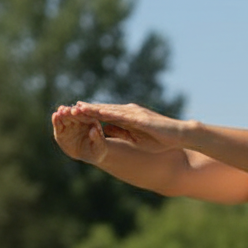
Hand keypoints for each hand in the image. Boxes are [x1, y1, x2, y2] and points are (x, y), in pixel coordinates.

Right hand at [51, 105, 108, 164]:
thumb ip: (97, 138)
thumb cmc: (98, 150)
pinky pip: (59, 125)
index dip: (80, 113)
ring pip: (65, 117)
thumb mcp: (100, 146)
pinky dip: (56, 120)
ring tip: (59, 112)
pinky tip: (55, 116)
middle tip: (65, 110)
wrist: (89, 155)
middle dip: (69, 112)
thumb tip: (94, 130)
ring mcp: (70, 123)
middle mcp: (80, 119)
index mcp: (92, 121)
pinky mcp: (62, 129)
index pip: (86, 116)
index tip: (76, 111)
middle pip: (74, 114)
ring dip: (62, 114)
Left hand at [69, 101, 184, 152]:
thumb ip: (122, 132)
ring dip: (92, 109)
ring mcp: (133, 113)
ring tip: (75, 109)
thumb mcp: (137, 138)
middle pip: (103, 109)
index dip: (90, 114)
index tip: (75, 115)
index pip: (105, 115)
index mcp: (128, 117)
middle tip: (68, 109)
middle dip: (86, 110)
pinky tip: (96, 112)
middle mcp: (129, 111)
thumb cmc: (162, 139)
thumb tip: (107, 131)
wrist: (180, 134)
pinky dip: (106, 113)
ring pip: (108, 110)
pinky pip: (119, 115)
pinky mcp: (139, 118)